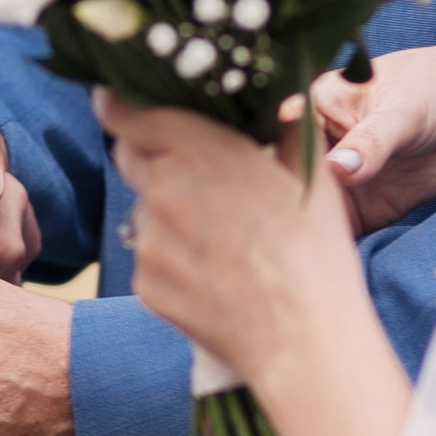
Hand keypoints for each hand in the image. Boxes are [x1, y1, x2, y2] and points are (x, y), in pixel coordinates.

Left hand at [93, 95, 409, 435]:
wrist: (304, 340)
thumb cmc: (316, 252)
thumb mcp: (311, 171)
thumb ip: (280, 124)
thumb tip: (275, 96)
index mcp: (199, 149)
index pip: (124, 109)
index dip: (118, 101)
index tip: (121, 99)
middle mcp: (162, 189)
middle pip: (130, 155)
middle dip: (153, 155)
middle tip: (196, 173)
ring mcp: (149, 240)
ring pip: (144, 210)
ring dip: (168, 211)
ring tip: (223, 238)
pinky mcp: (145, 284)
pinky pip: (150, 257)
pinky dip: (173, 259)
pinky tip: (216, 273)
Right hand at [297, 53, 435, 235]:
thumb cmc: (428, 92)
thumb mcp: (401, 111)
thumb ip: (370, 141)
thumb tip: (338, 170)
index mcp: (313, 106)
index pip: (285, 133)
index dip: (280, 156)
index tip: (286, 178)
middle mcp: (314, 146)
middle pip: (286, 176)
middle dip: (287, 199)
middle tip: (297, 220)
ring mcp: (333, 181)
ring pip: (305, 208)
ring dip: (304, 227)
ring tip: (307, 246)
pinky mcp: (356, 210)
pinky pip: (335, 231)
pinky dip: (330, 245)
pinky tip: (328, 259)